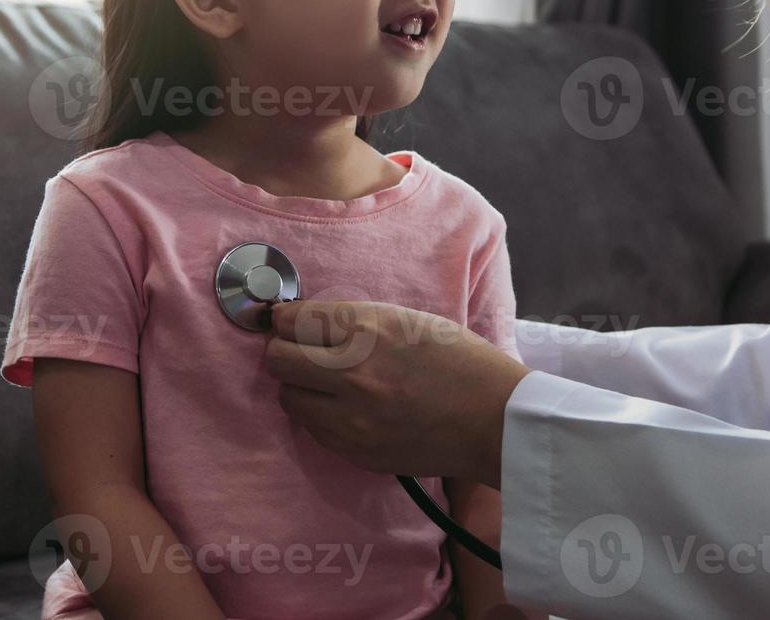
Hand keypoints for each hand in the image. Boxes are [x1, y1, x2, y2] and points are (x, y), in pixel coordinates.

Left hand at [264, 300, 530, 486]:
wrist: (492, 418)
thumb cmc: (458, 360)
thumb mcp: (405, 319)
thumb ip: (353, 321)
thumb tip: (306, 323)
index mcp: (366, 328)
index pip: (290, 320)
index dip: (285, 320)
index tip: (288, 323)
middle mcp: (350, 371)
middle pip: (277, 359)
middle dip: (286, 352)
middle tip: (304, 353)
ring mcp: (350, 416)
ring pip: (288, 397)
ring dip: (302, 387)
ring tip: (330, 385)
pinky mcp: (355, 450)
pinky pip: (313, 429)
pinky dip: (322, 416)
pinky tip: (349, 409)